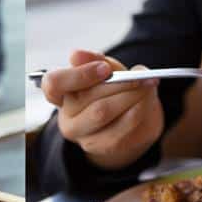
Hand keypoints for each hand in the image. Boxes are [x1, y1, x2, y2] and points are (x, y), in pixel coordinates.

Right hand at [41, 50, 161, 170]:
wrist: (133, 119)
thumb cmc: (115, 90)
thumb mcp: (108, 70)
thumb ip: (97, 61)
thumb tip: (77, 55)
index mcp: (61, 93)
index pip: (54, 84)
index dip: (78, 75)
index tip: (104, 68)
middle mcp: (66, 116)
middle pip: (86, 99)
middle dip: (117, 84)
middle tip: (140, 76)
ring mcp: (81, 134)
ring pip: (102, 113)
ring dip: (129, 98)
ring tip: (147, 87)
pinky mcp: (100, 147)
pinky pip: (118, 130)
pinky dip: (136, 113)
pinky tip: (145, 103)